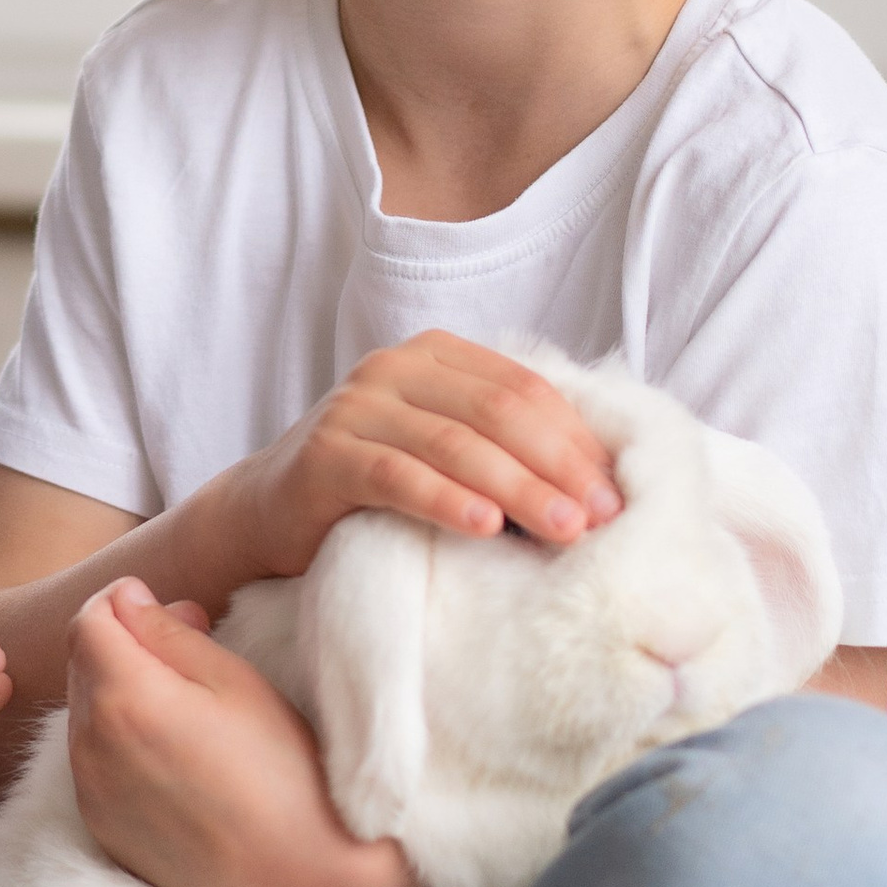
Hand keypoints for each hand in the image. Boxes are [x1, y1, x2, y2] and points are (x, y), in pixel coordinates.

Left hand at [66, 581, 407, 886]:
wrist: (298, 880)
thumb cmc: (280, 770)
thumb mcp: (233, 680)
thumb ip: (167, 632)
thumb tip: (126, 599)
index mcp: (122, 699)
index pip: (88, 621)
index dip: (126, 604)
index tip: (175, 613)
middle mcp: (89, 747)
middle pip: (83, 665)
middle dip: (126, 645)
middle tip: (193, 653)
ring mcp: (91, 794)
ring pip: (85, 714)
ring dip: (121, 694)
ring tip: (189, 708)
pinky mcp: (102, 830)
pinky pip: (93, 764)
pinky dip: (120, 744)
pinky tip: (176, 757)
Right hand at [225, 331, 619, 580]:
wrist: (269, 510)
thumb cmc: (374, 485)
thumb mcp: (440, 448)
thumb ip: (499, 444)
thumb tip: (597, 484)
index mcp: (435, 355)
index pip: (523, 387)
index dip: (576, 438)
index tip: (617, 492)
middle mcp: (394, 368)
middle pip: (497, 410)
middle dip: (557, 465)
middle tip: (600, 517)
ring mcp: (356, 407)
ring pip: (455, 442)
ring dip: (518, 488)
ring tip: (563, 531)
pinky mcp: (326, 455)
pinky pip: (397, 474)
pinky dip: (446, 499)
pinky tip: (484, 527)